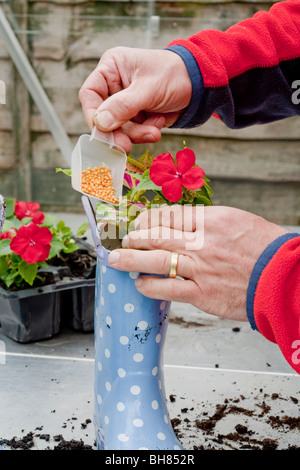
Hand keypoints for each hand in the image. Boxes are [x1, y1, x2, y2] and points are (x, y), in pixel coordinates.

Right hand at [79, 47, 191, 152]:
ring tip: (155, 129)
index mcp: (112, 68)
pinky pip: (133, 133)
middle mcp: (114, 86)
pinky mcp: (136, 118)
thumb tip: (100, 123)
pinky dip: (145, 133)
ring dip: (137, 134)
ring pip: (119, 129)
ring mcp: (125, 104)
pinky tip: (159, 123)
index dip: (93, 115)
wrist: (200, 86)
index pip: (90, 94)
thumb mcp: (149, 88)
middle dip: (119, 131)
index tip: (103, 132)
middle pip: (104, 117)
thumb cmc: (175, 75)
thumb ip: (124, 106)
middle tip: (126, 145)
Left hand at [108, 205, 287, 321]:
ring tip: (116, 259)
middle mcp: (202, 242)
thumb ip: (205, 223)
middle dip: (134, 237)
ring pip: (157, 261)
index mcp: (211, 220)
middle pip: (157, 236)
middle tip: (122, 240)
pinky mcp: (203, 294)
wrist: (283, 278)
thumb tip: (178, 225)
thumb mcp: (236, 221)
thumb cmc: (264, 248)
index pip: (168, 215)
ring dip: (131, 259)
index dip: (147, 220)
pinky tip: (140, 283)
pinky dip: (150, 286)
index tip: (139, 223)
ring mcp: (201, 268)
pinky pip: (169, 289)